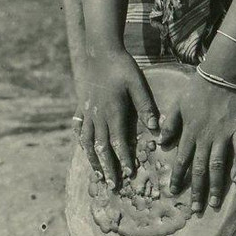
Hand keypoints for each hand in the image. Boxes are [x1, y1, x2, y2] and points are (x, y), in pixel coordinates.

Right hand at [74, 51, 159, 189]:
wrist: (100, 50)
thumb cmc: (122, 66)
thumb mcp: (137, 84)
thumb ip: (146, 106)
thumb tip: (156, 129)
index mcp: (112, 111)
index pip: (118, 141)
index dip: (123, 159)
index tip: (128, 174)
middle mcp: (97, 115)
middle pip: (100, 146)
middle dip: (107, 167)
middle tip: (111, 185)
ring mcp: (87, 111)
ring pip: (87, 141)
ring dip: (92, 159)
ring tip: (97, 173)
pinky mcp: (82, 105)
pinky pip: (79, 127)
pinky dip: (81, 140)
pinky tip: (83, 147)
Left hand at [158, 75, 235, 215]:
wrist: (221, 75)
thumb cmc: (197, 89)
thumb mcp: (177, 104)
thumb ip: (170, 124)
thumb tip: (160, 143)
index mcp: (190, 132)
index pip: (182, 160)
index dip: (178, 178)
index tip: (174, 193)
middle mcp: (206, 137)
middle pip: (200, 168)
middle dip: (197, 191)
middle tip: (196, 210)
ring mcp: (224, 134)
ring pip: (218, 164)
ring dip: (216, 185)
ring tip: (215, 203)